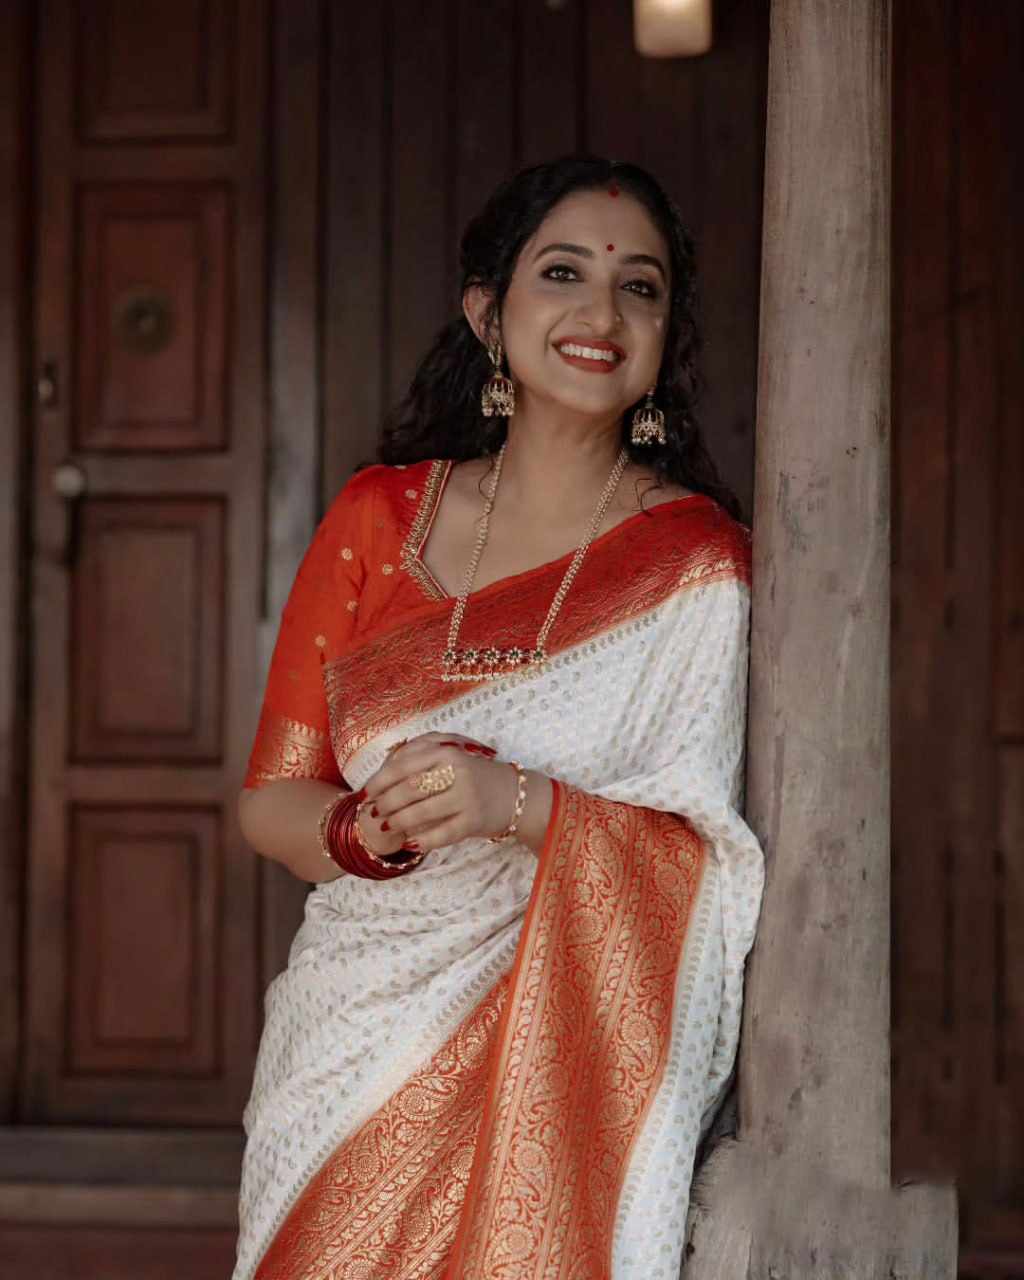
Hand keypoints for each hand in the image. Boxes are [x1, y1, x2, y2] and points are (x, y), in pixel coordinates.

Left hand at [358, 732, 519, 855]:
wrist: (516, 795)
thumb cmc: (474, 775)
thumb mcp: (451, 756)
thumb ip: (421, 759)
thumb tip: (381, 775)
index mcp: (447, 752)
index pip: (403, 766)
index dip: (379, 781)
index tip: (365, 792)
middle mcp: (456, 772)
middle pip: (408, 790)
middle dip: (385, 803)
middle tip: (374, 812)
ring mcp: (466, 798)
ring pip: (420, 813)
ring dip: (398, 822)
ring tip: (387, 826)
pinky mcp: (473, 821)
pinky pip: (440, 834)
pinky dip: (422, 841)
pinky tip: (411, 842)